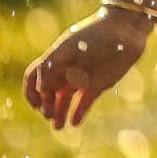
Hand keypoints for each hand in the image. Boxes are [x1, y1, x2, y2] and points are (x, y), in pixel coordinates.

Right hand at [23, 8, 152, 129]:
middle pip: (48, 94)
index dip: (32, 93)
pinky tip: (74, 122)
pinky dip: (78, 114)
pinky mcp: (97, 86)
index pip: (34, 80)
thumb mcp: (68, 48)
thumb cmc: (94, 35)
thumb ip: (50, 67)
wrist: (124, 31)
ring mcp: (81, 79)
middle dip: (45, 106)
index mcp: (55, 60)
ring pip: (63, 102)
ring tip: (58, 126)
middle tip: (50, 114)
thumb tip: (40, 89)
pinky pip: (83, 104)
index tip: (37, 102)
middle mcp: (66, 71)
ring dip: (59, 114)